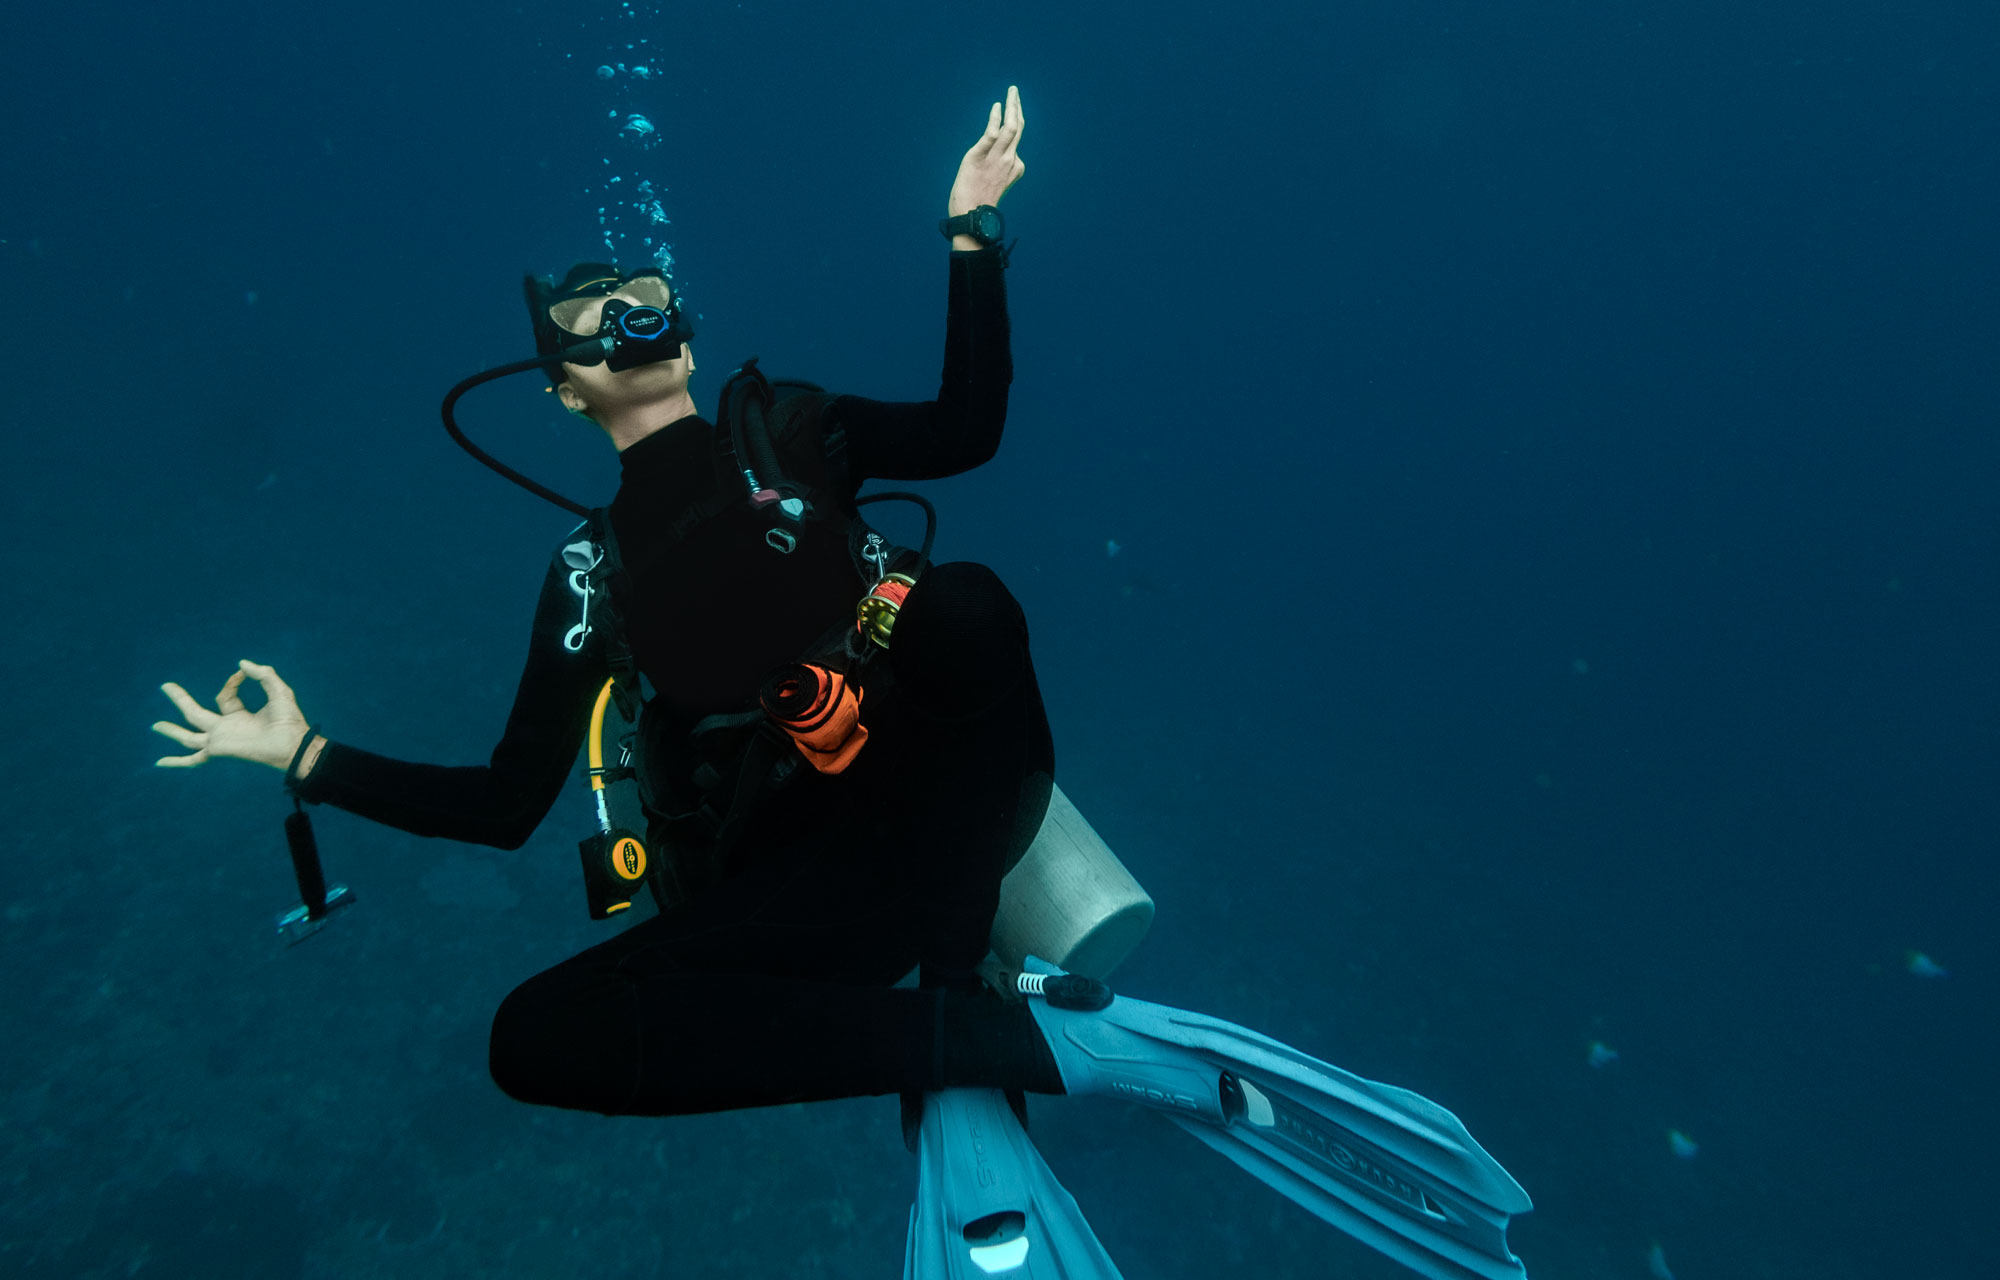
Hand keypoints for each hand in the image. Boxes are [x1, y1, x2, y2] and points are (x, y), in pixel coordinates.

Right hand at [154, 660, 311, 771]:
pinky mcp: (218, 749)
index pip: (224, 696)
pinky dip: (176, 762)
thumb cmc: (289, 720)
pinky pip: (193, 758)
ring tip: (154, 726)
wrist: (292, 742)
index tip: (242, 674)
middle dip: (180, 699)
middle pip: (196, 713)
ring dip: (171, 731)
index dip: (231, 682)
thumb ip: (263, 674)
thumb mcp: (278, 690)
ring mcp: (220, 740)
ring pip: (188, 735)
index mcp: (239, 716)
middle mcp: (227, 729)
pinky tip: (159, 763)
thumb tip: (242, 664)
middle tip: (165, 685)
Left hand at [947, 85, 1025, 217]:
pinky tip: (997, 106)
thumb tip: (993, 160)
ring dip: (1012, 106)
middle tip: (1015, 92)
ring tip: (1012, 92)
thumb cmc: (979, 204)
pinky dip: (995, 117)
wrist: (971, 216)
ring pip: (1011, 126)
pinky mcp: (981, 154)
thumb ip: (998, 169)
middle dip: (1018, 107)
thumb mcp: (994, 183)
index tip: (1008, 112)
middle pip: (1018, 127)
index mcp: (1016, 167)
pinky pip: (992, 131)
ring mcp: (998, 157)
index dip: (1012, 124)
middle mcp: (1011, 159)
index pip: (1016, 141)